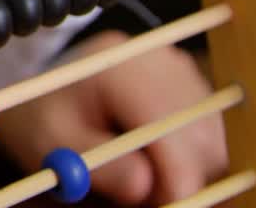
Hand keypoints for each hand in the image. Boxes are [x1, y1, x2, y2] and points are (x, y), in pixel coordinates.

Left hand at [0, 31, 227, 204]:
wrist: (46, 93)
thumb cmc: (43, 119)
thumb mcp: (52, 144)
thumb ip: (98, 165)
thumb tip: (146, 187)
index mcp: (116, 66)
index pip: (167, 124)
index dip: (175, 177)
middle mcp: (157, 61)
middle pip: (200, 135)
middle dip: (182, 179)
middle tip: (150, 204)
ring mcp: (180, 70)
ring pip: (211, 141)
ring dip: (186, 172)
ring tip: (137, 177)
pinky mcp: (193, 86)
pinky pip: (210, 137)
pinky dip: (189, 160)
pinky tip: (152, 163)